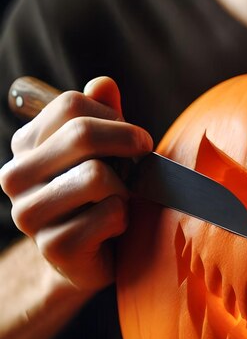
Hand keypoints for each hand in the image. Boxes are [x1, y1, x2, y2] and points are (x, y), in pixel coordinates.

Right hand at [0, 77, 152, 290]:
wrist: (97, 256)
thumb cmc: (105, 196)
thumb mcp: (107, 151)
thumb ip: (104, 116)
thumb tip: (103, 83)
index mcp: (26, 145)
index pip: (72, 105)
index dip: (117, 121)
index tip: (137, 142)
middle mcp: (15, 176)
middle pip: (82, 134)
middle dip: (126, 147)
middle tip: (138, 166)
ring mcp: (28, 214)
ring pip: (97, 176)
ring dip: (124, 190)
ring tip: (117, 202)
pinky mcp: (53, 246)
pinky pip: (110, 214)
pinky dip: (125, 219)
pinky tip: (112, 229)